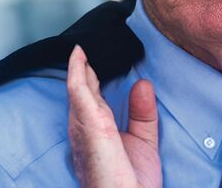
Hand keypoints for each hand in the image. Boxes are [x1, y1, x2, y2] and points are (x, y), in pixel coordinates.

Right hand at [67, 45, 161, 187]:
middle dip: (81, 71)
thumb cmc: (131, 182)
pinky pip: (78, 87)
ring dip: (78, 66)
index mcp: (94, 134)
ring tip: (81, 48)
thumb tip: (144, 83)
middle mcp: (83, 128)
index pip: (90, 102)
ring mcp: (83, 123)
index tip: (91, 66)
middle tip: (84, 51)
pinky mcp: (88, 119)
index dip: (90, 83)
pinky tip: (80, 54)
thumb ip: (142, 113)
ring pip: (77, 87)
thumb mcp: (143, 141)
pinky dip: (77, 68)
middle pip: (81, 92)